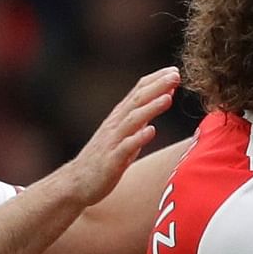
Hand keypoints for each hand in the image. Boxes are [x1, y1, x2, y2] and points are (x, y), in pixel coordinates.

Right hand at [60, 66, 180, 203]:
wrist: (76, 183)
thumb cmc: (105, 158)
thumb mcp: (126, 134)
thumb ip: (142, 118)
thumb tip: (162, 100)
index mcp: (120, 118)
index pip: (138, 92)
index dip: (156, 80)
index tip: (174, 70)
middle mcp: (115, 125)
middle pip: (137, 100)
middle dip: (157, 86)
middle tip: (176, 74)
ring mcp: (112, 142)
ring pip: (132, 120)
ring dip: (151, 108)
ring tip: (168, 97)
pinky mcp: (111, 160)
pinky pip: (125, 148)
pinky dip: (138, 138)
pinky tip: (151, 131)